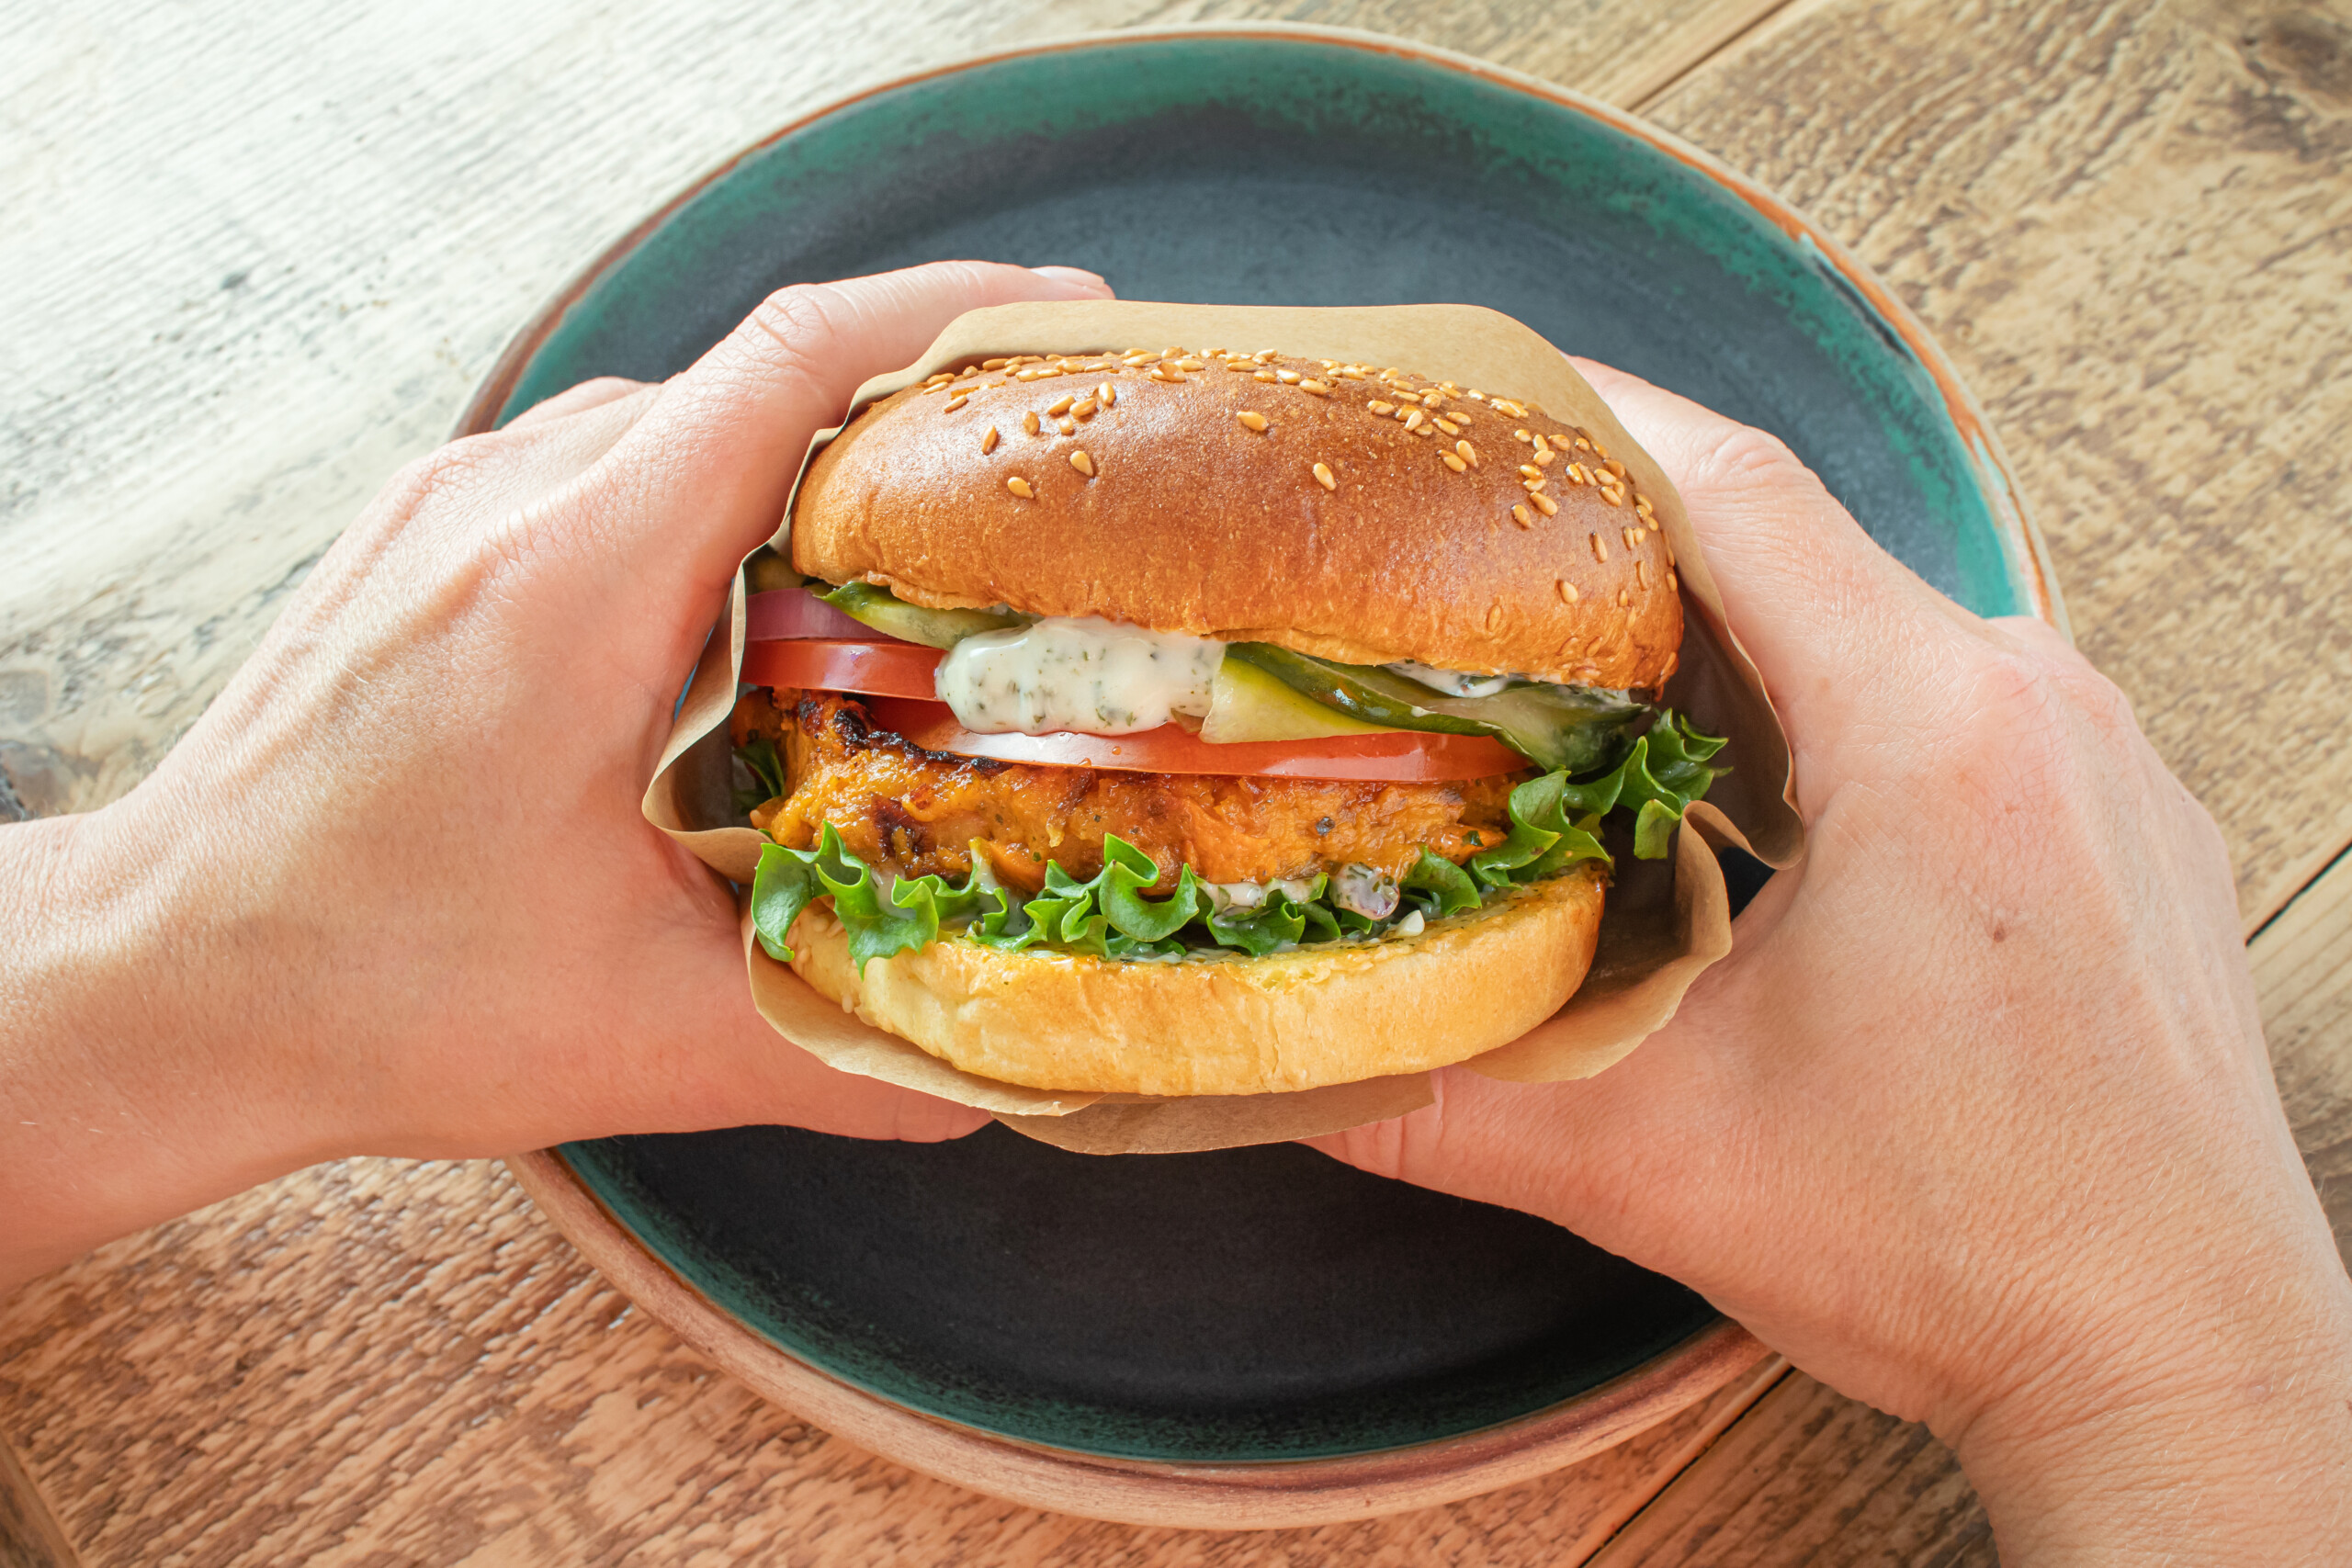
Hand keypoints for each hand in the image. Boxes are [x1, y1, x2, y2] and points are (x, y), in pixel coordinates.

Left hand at [0, 262, 1111, 1289]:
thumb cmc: (373, 993)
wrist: (162, 979)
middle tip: (1034, 484)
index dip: (950, 316)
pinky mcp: (427, 529)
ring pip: (680, 416)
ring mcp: (454, 498)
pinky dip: (712, 495)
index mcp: (574, 586)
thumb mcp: (642, 1040)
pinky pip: (606, 460)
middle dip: (913, 405)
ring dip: (806, 459)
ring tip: (915, 551)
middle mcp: (509, 501)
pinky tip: (760, 603)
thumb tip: (994, 1081)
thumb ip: (842, 1058)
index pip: (789, 366)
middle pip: (754, 378)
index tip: (1070, 323)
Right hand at [1313, 363, 2351, 1559]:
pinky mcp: (2124, 820)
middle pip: (1800, 552)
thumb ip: (1436, 1106)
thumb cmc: (1967, 1250)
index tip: (1487, 403)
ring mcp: (2100, 755)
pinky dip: (1836, 711)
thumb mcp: (1655, 1163)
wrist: (2182, 1362)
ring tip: (1595, 682)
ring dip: (1736, 643)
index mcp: (1928, 732)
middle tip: (1491, 571)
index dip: (1597, 426)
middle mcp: (2037, 703)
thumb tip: (1279, 1075)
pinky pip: (1956, 701)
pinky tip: (1749, 791)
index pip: (1738, 494)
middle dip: (1635, 552)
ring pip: (1877, 628)